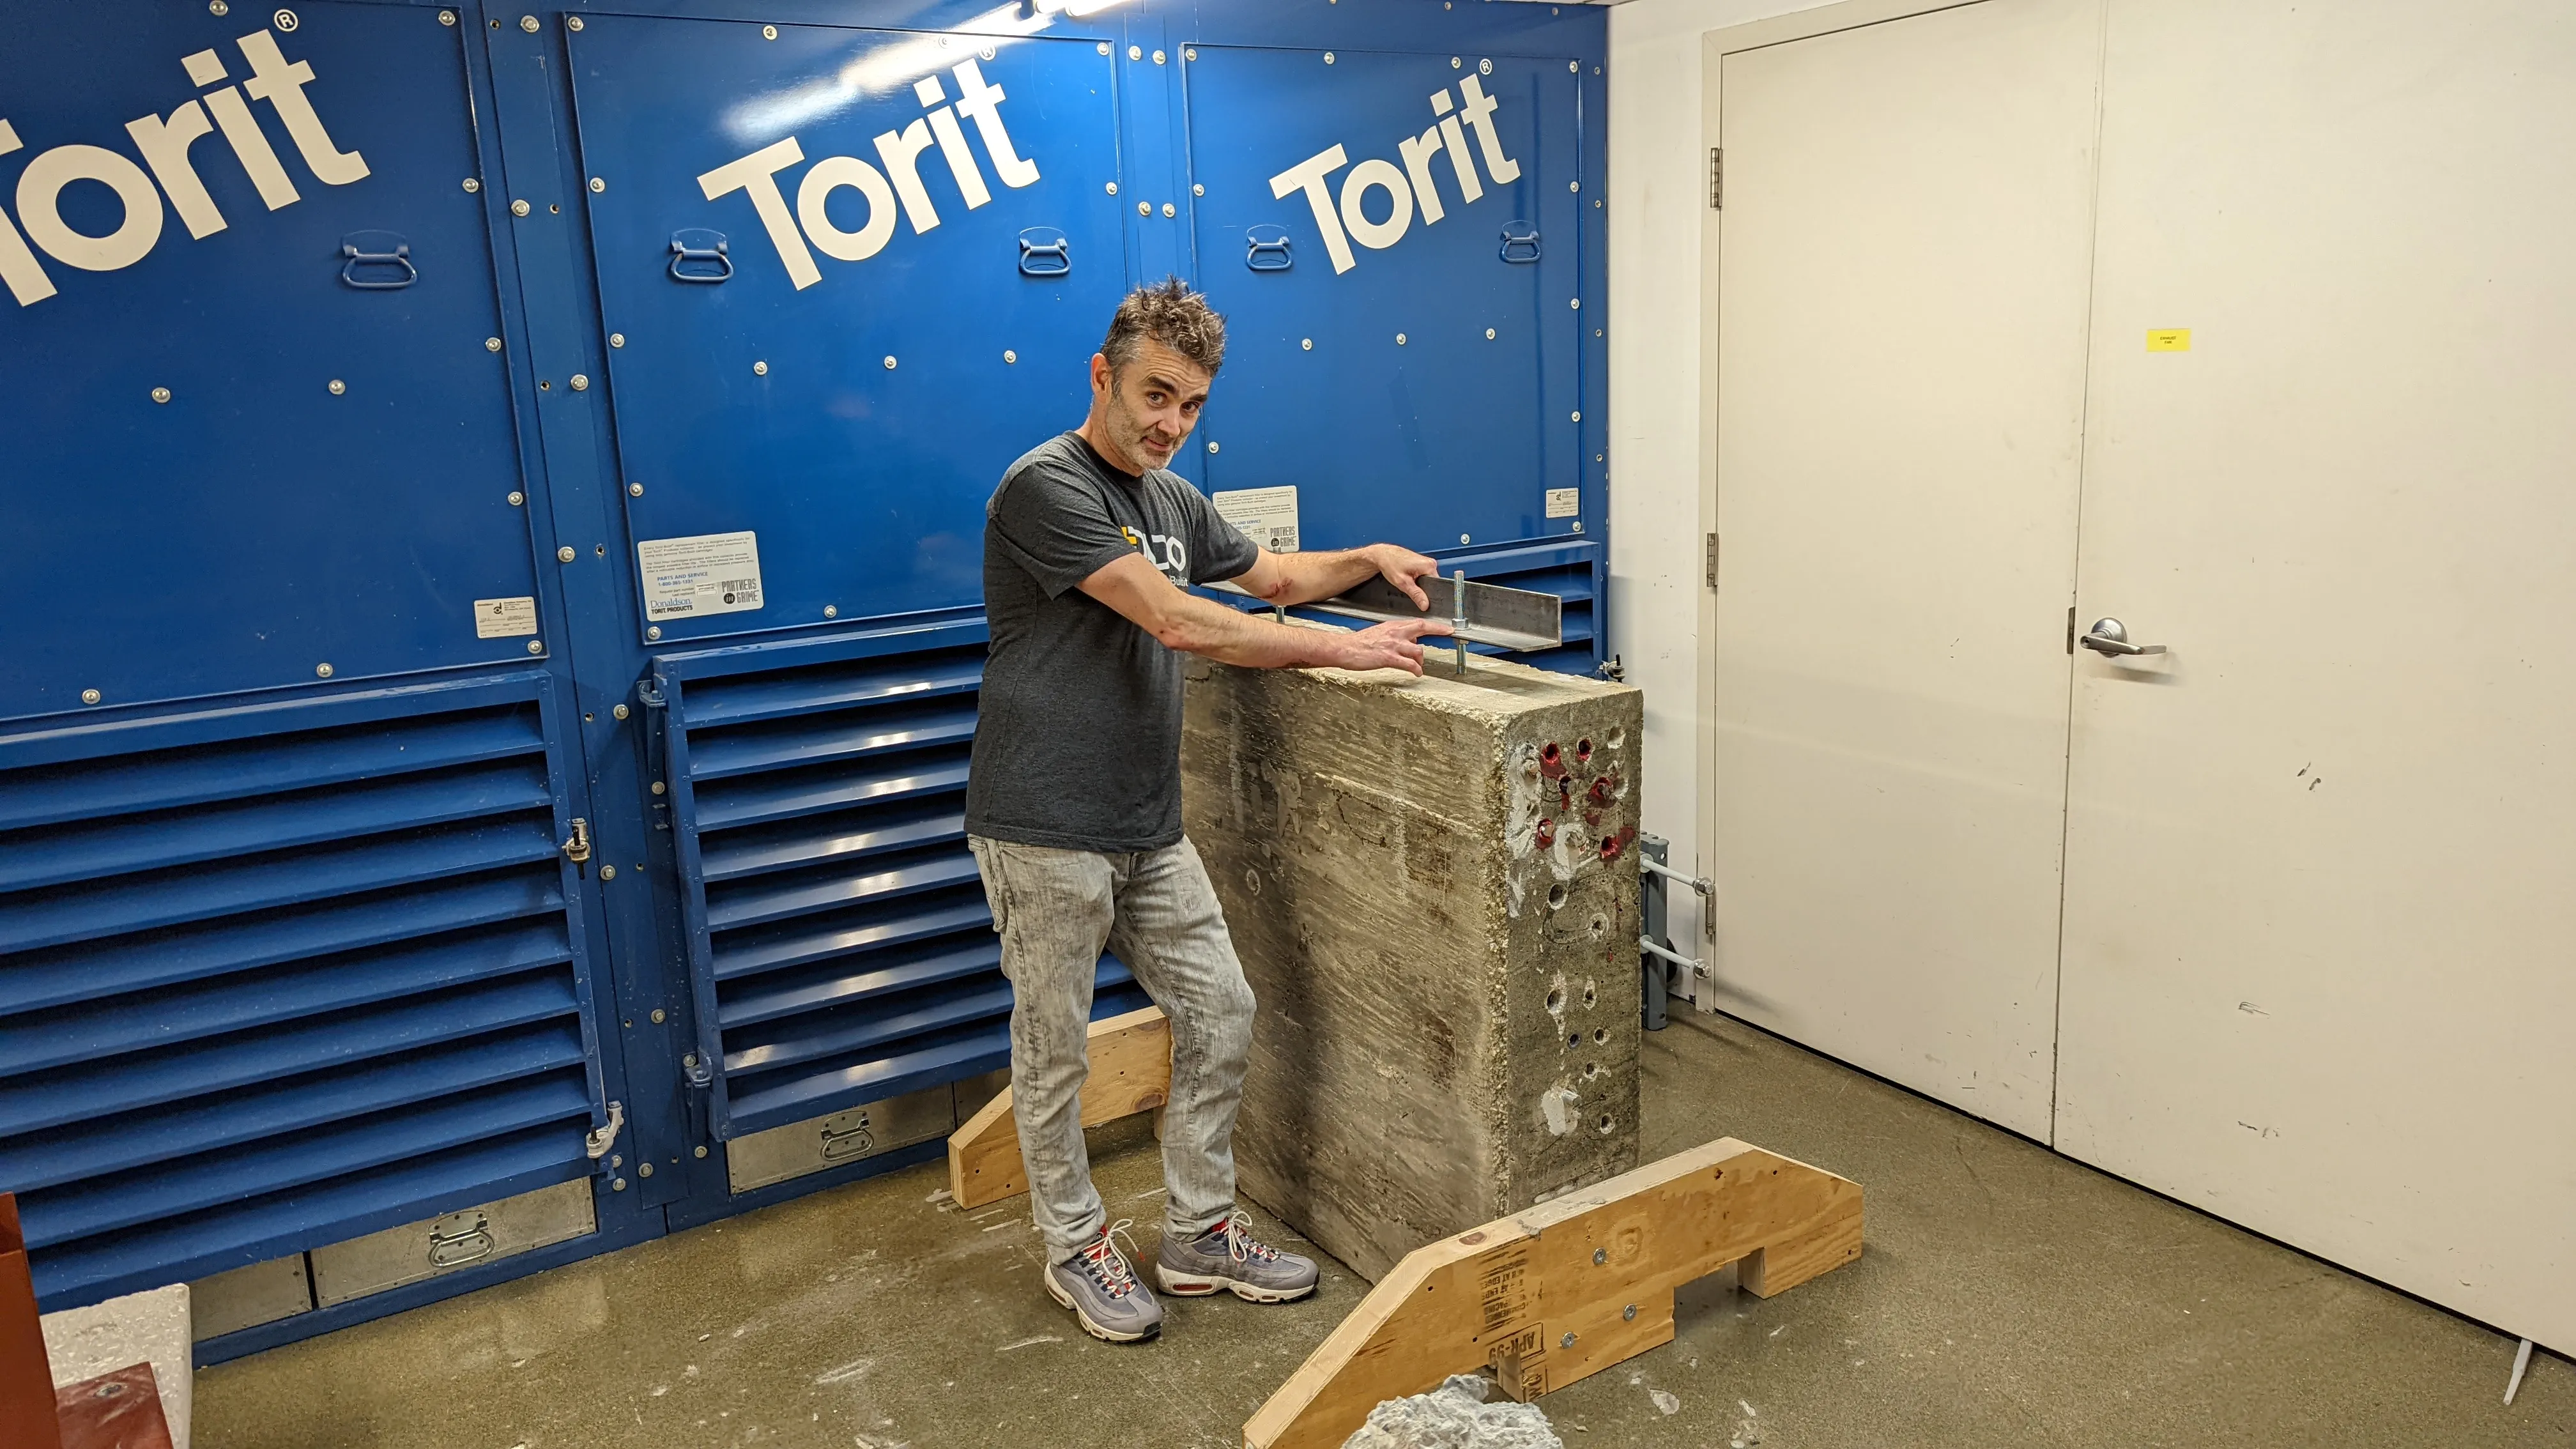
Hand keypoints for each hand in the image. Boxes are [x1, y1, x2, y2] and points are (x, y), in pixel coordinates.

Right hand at [1334, 618, 1452, 675]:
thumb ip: (1396, 636)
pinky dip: (1416, 670)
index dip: (1434, 625)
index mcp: (1393, 626)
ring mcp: (1393, 645)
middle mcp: (1395, 633)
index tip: (1445, 627)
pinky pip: (1409, 664)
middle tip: (1448, 633)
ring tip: (1419, 667)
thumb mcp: (1380, 633)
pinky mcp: (1389, 658)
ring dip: (1421, 661)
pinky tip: (1416, 673)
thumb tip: (1410, 642)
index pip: (1417, 623)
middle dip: (1438, 630)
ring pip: (1418, 650)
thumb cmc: (1360, 643)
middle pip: (1422, 627)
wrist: (1345, 649)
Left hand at [1366, 544, 1442, 610]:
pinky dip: (1416, 579)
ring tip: (1407, 580)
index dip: (1428, 594)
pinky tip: (1408, 577)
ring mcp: (1426, 562)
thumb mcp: (1403, 583)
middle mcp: (1430, 562)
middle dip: (1421, 588)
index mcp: (1429, 566)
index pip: (1436, 585)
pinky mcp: (1421, 563)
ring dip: (1418, 583)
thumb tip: (1425, 604)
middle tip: (1409, 587)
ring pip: (1426, 580)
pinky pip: (1423, 575)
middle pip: (1432, 583)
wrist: (1382, 555)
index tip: (1420, 597)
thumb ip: (1416, 594)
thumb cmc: (1390, 564)